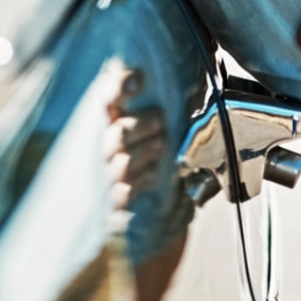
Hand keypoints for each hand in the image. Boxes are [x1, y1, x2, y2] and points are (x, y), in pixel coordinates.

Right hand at [104, 68, 166, 208]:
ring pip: (120, 162)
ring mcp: (110, 179)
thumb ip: (167, 113)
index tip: (137, 79)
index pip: (110, 101)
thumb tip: (190, 81)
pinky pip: (123, 192)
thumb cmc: (157, 168)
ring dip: (144, 151)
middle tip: (161, 121)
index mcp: (118, 126)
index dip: (118, 87)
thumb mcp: (162, 136)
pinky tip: (155, 176)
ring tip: (162, 145)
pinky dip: (140, 182)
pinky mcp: (117, 205)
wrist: (147, 221)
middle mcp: (109, 151)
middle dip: (140, 124)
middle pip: (117, 132)